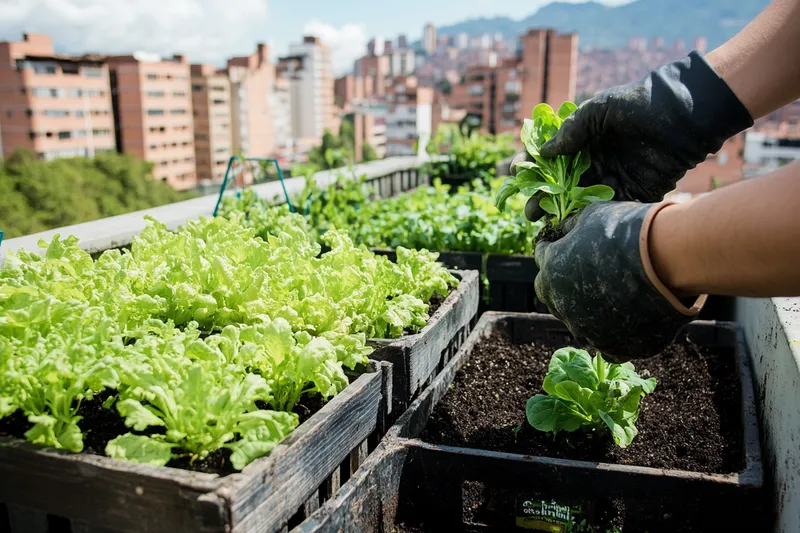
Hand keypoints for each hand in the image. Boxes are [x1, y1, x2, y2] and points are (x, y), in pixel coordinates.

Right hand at [512, 51, 751, 220]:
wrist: (685, 115)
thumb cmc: (640, 104)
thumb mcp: (600, 110)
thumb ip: (571, 131)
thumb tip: (543, 152)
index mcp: (584, 141)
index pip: (549, 157)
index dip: (529, 166)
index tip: (513, 174)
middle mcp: (594, 162)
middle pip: (559, 185)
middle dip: (540, 197)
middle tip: (527, 211)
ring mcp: (612, 179)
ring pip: (579, 201)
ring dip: (560, 212)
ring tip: (544, 221)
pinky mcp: (631, 193)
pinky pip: (606, 210)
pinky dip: (588, 218)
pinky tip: (572, 225)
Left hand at [534, 201, 705, 361]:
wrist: (666, 260)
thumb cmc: (626, 232)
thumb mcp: (590, 216)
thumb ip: (571, 227)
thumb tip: (562, 231)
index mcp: (550, 271)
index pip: (542, 256)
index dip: (554, 246)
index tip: (565, 242)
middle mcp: (560, 305)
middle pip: (551, 292)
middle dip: (560, 280)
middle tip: (582, 270)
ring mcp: (584, 328)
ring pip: (576, 320)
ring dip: (586, 309)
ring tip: (610, 294)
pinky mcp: (610, 345)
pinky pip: (605, 344)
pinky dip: (613, 333)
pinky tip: (626, 318)